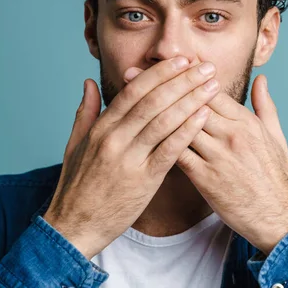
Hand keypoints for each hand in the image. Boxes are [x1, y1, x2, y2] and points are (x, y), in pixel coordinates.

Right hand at [43, 56, 220, 258]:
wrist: (74, 227)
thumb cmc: (78, 185)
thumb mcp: (74, 145)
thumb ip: (86, 111)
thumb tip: (90, 81)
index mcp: (101, 127)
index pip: (134, 90)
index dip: (160, 73)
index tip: (182, 60)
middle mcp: (114, 138)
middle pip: (154, 100)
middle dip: (183, 80)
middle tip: (207, 67)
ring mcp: (129, 159)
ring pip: (164, 120)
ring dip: (192, 100)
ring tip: (212, 86)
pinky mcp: (144, 180)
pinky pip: (170, 150)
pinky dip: (188, 130)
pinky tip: (204, 116)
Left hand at [125, 63, 287, 254]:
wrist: (277, 216)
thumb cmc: (276, 175)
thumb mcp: (276, 135)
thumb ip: (265, 105)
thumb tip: (261, 79)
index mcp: (247, 122)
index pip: (211, 91)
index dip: (186, 76)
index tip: (165, 63)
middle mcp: (232, 135)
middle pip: (191, 103)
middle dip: (161, 86)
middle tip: (133, 73)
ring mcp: (218, 157)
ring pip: (180, 126)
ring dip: (153, 112)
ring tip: (128, 99)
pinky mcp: (206, 179)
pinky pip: (178, 155)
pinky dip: (160, 142)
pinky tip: (140, 135)